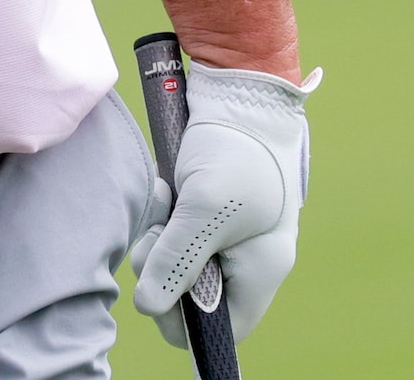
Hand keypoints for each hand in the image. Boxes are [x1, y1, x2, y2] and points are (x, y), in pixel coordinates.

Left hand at [132, 60, 317, 345]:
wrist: (242, 86)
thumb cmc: (236, 147)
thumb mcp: (203, 208)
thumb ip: (176, 261)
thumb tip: (150, 306)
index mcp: (263, 267)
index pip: (223, 326)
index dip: (185, 319)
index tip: (159, 288)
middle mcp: (248, 256)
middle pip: (192, 293)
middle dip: (165, 267)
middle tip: (160, 232)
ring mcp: (228, 231)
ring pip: (178, 261)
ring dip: (160, 236)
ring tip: (166, 199)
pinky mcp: (208, 208)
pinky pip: (176, 231)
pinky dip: (164, 215)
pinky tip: (166, 189)